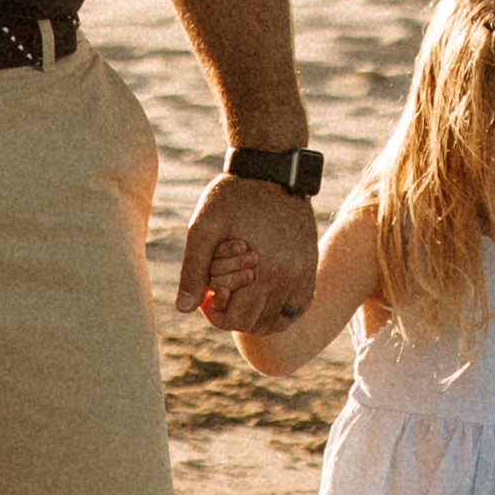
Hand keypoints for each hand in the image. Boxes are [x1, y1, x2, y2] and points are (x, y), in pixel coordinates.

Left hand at [176, 174, 318, 338]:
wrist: (271, 171)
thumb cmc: (232, 196)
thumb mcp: (203, 228)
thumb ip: (192, 270)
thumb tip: (184, 309)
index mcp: (263, 270)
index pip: (236, 320)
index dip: (215, 314)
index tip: (206, 294)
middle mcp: (288, 277)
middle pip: (257, 324)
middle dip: (233, 315)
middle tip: (221, 292)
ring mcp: (303, 273)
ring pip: (279, 320)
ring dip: (256, 315)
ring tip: (240, 293)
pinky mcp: (310, 266)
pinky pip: (298, 306)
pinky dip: (279, 309)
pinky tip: (261, 293)